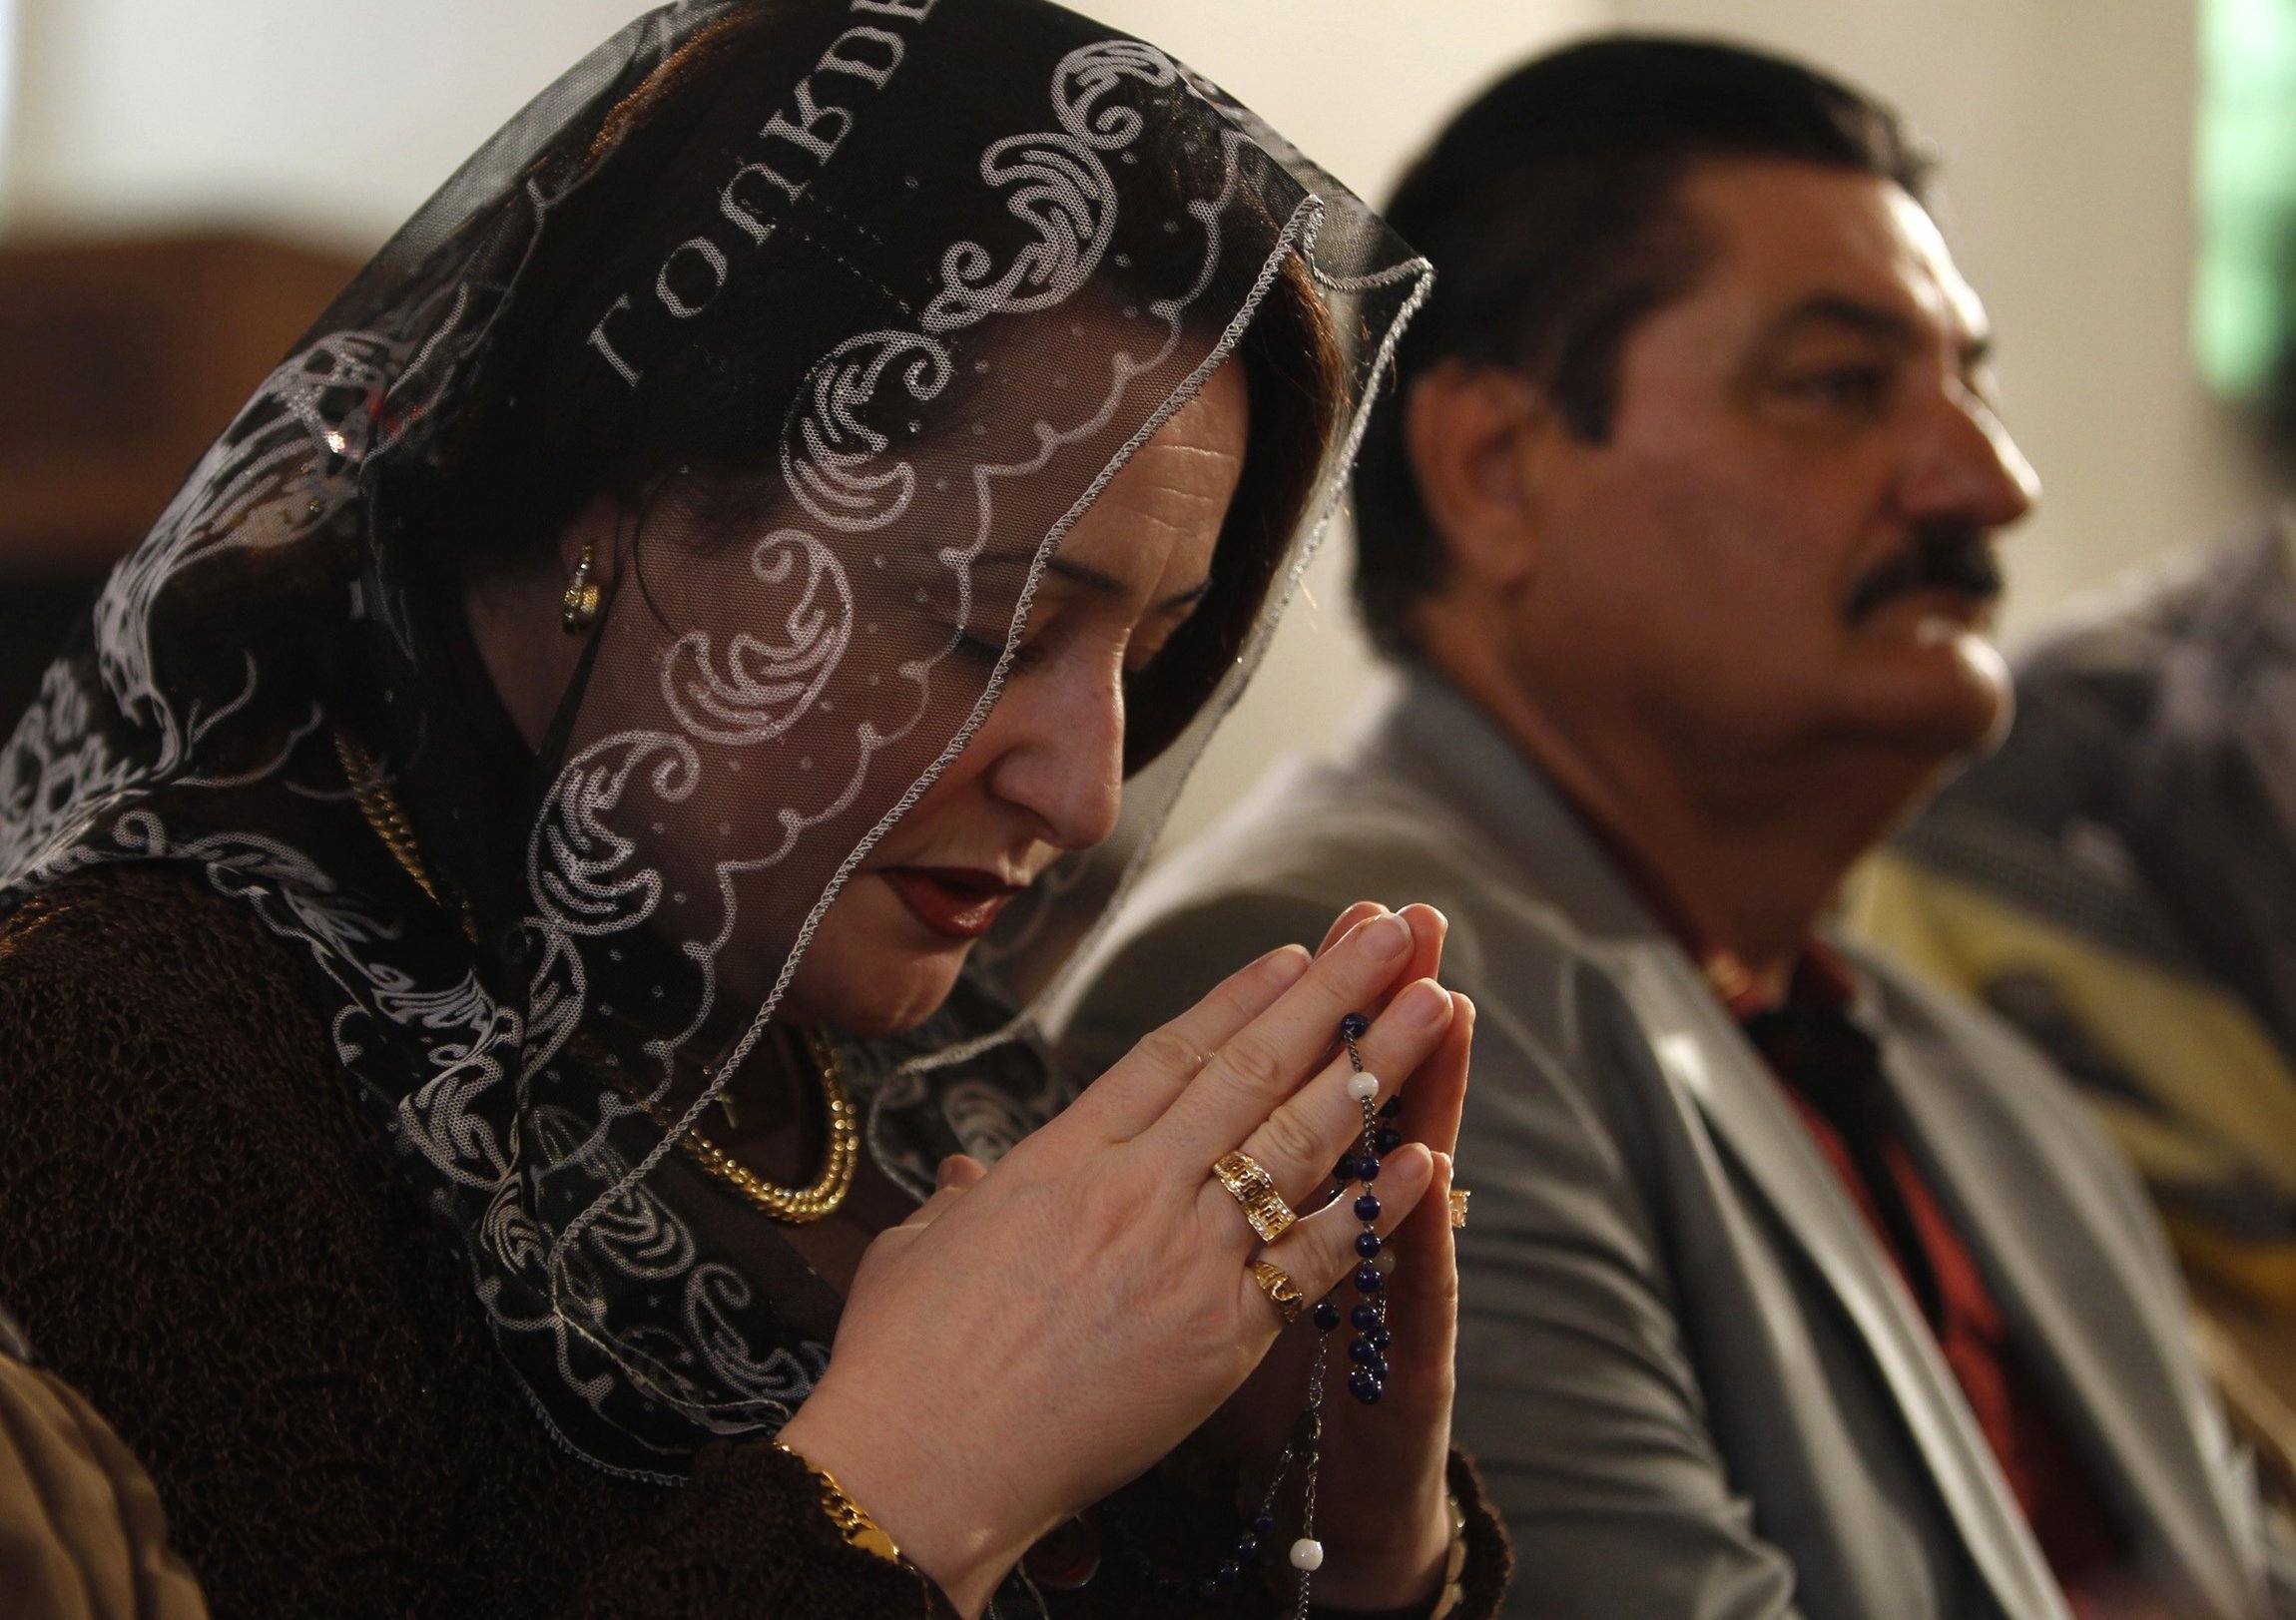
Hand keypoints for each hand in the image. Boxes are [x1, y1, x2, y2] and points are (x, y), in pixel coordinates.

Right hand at [775, 906, 1458, 1616]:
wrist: (918, 1469)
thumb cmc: (898, 1365)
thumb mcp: (916, 1249)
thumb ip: (959, 1199)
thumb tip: (963, 1175)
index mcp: (1061, 1158)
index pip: (1171, 1053)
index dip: (1241, 997)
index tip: (1296, 954)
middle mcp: (1135, 1189)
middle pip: (1253, 1069)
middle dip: (1334, 993)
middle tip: (1395, 931)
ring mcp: (1185, 1259)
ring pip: (1300, 1143)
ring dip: (1375, 1066)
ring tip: (1436, 1003)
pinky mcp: (1222, 1338)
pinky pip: (1317, 1258)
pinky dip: (1375, 1207)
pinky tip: (1427, 1157)